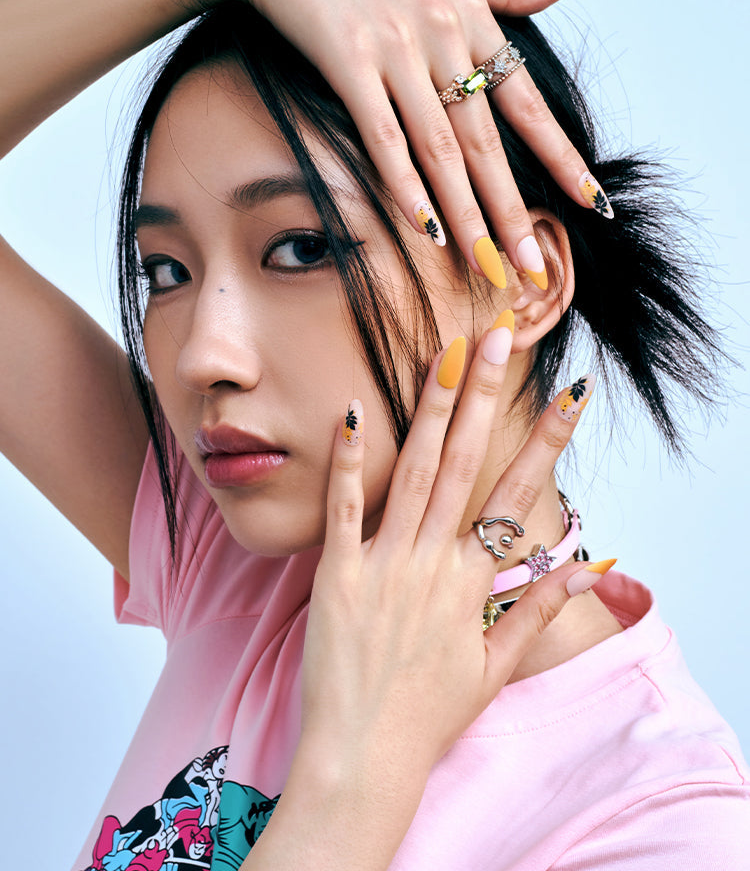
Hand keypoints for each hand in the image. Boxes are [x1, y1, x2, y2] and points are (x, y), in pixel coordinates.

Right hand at [217, 0, 600, 284]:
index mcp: (471, 14)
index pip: (526, 101)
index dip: (561, 156)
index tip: (590, 202)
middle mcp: (443, 33)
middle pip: (485, 142)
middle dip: (512, 211)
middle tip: (532, 267)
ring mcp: (395, 50)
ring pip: (440, 149)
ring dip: (467, 215)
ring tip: (487, 265)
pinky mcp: (348, 63)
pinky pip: (383, 137)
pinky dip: (405, 185)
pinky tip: (426, 230)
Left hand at [263, 330, 602, 869]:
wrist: (364, 757)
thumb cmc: (431, 714)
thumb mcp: (498, 667)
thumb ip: (540, 611)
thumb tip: (588, 566)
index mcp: (474, 581)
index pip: (522, 497)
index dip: (549, 441)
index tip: (572, 395)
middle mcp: (434, 561)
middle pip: (467, 463)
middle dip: (485, 395)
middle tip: (499, 337)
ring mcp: (386, 563)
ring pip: (415, 472)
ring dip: (431, 410)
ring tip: (445, 355)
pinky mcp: (338, 574)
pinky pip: (346, 508)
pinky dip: (350, 461)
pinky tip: (354, 412)